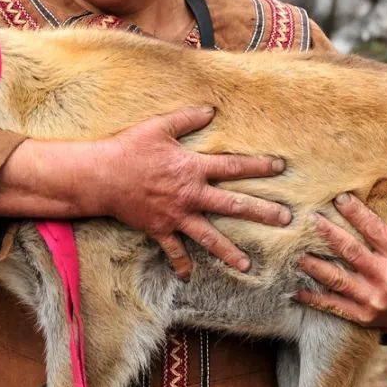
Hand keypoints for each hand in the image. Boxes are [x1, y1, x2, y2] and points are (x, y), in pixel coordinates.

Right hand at [82, 106, 291, 279]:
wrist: (101, 176)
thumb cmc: (129, 148)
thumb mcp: (159, 127)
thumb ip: (187, 119)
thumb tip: (211, 110)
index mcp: (193, 168)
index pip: (234, 166)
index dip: (259, 166)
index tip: (281, 167)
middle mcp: (190, 194)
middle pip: (233, 205)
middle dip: (262, 212)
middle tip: (285, 219)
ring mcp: (176, 216)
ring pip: (209, 236)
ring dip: (229, 251)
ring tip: (248, 265)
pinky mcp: (160, 230)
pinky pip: (174, 251)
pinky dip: (181, 264)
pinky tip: (189, 276)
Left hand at [295, 193, 386, 335]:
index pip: (375, 230)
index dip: (356, 213)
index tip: (338, 198)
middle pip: (351, 251)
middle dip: (328, 234)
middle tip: (308, 219)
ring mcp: (373, 299)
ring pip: (337, 279)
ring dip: (314, 265)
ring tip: (295, 253)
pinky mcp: (362, 316)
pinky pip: (334, 305)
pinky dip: (314, 298)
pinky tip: (296, 290)